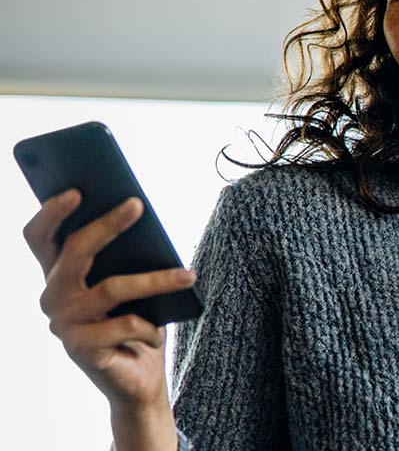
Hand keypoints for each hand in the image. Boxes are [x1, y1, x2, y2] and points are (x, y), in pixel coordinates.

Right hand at [23, 189, 187, 447]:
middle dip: (107, 225)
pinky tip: (159, 332)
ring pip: (111, 288)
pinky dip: (150, 326)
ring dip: (156, 280)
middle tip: (137, 205)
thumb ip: (125, 255)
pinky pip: (125, 324)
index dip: (52, 212)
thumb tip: (137, 213)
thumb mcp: (132, 283)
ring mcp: (63, 323)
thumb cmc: (137, 321)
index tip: (77, 190)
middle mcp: (53, 296)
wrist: (139, 378)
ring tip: (188, 274)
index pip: (40, 237)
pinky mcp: (80, 348)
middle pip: (73, 252)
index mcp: (58, 274)